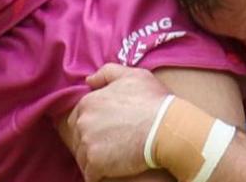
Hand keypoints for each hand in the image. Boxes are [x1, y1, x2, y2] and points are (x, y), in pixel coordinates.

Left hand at [67, 63, 170, 181]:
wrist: (168, 128)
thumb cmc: (154, 102)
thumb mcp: (133, 75)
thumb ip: (107, 73)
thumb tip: (89, 81)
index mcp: (88, 102)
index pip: (79, 118)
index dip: (92, 126)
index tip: (106, 133)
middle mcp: (82, 122)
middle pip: (78, 138)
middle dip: (90, 143)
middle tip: (109, 148)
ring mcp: (87, 143)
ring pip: (83, 157)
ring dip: (93, 160)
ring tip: (111, 161)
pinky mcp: (96, 163)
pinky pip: (90, 174)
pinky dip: (98, 175)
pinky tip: (110, 173)